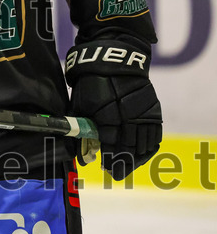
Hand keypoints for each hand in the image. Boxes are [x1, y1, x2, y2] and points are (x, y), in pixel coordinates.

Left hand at [65, 38, 162, 179]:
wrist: (114, 61)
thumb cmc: (90, 82)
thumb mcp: (80, 104)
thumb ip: (82, 130)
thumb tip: (83, 156)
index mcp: (107, 118)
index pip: (111, 148)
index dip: (109, 160)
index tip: (106, 168)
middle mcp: (128, 118)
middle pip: (128, 149)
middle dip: (122, 163)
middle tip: (116, 173)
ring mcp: (143, 115)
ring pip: (143, 145)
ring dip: (135, 159)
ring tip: (127, 166)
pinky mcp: (154, 111)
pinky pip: (154, 135)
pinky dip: (148, 148)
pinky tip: (142, 154)